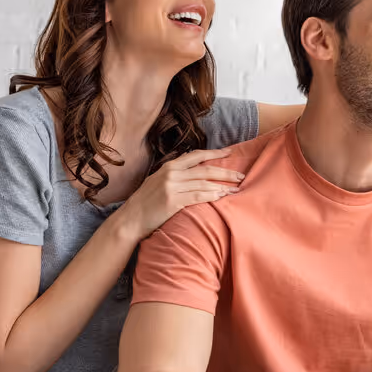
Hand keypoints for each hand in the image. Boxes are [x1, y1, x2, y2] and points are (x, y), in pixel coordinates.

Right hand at [115, 147, 244, 240]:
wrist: (131, 219)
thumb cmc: (147, 202)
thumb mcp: (158, 181)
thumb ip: (175, 173)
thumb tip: (194, 166)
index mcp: (169, 167)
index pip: (196, 155)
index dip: (215, 153)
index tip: (230, 152)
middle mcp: (171, 173)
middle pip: (205, 169)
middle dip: (225, 171)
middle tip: (241, 175)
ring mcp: (171, 187)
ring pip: (204, 182)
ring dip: (223, 185)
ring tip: (236, 188)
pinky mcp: (173, 201)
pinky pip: (198, 196)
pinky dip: (212, 195)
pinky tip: (222, 196)